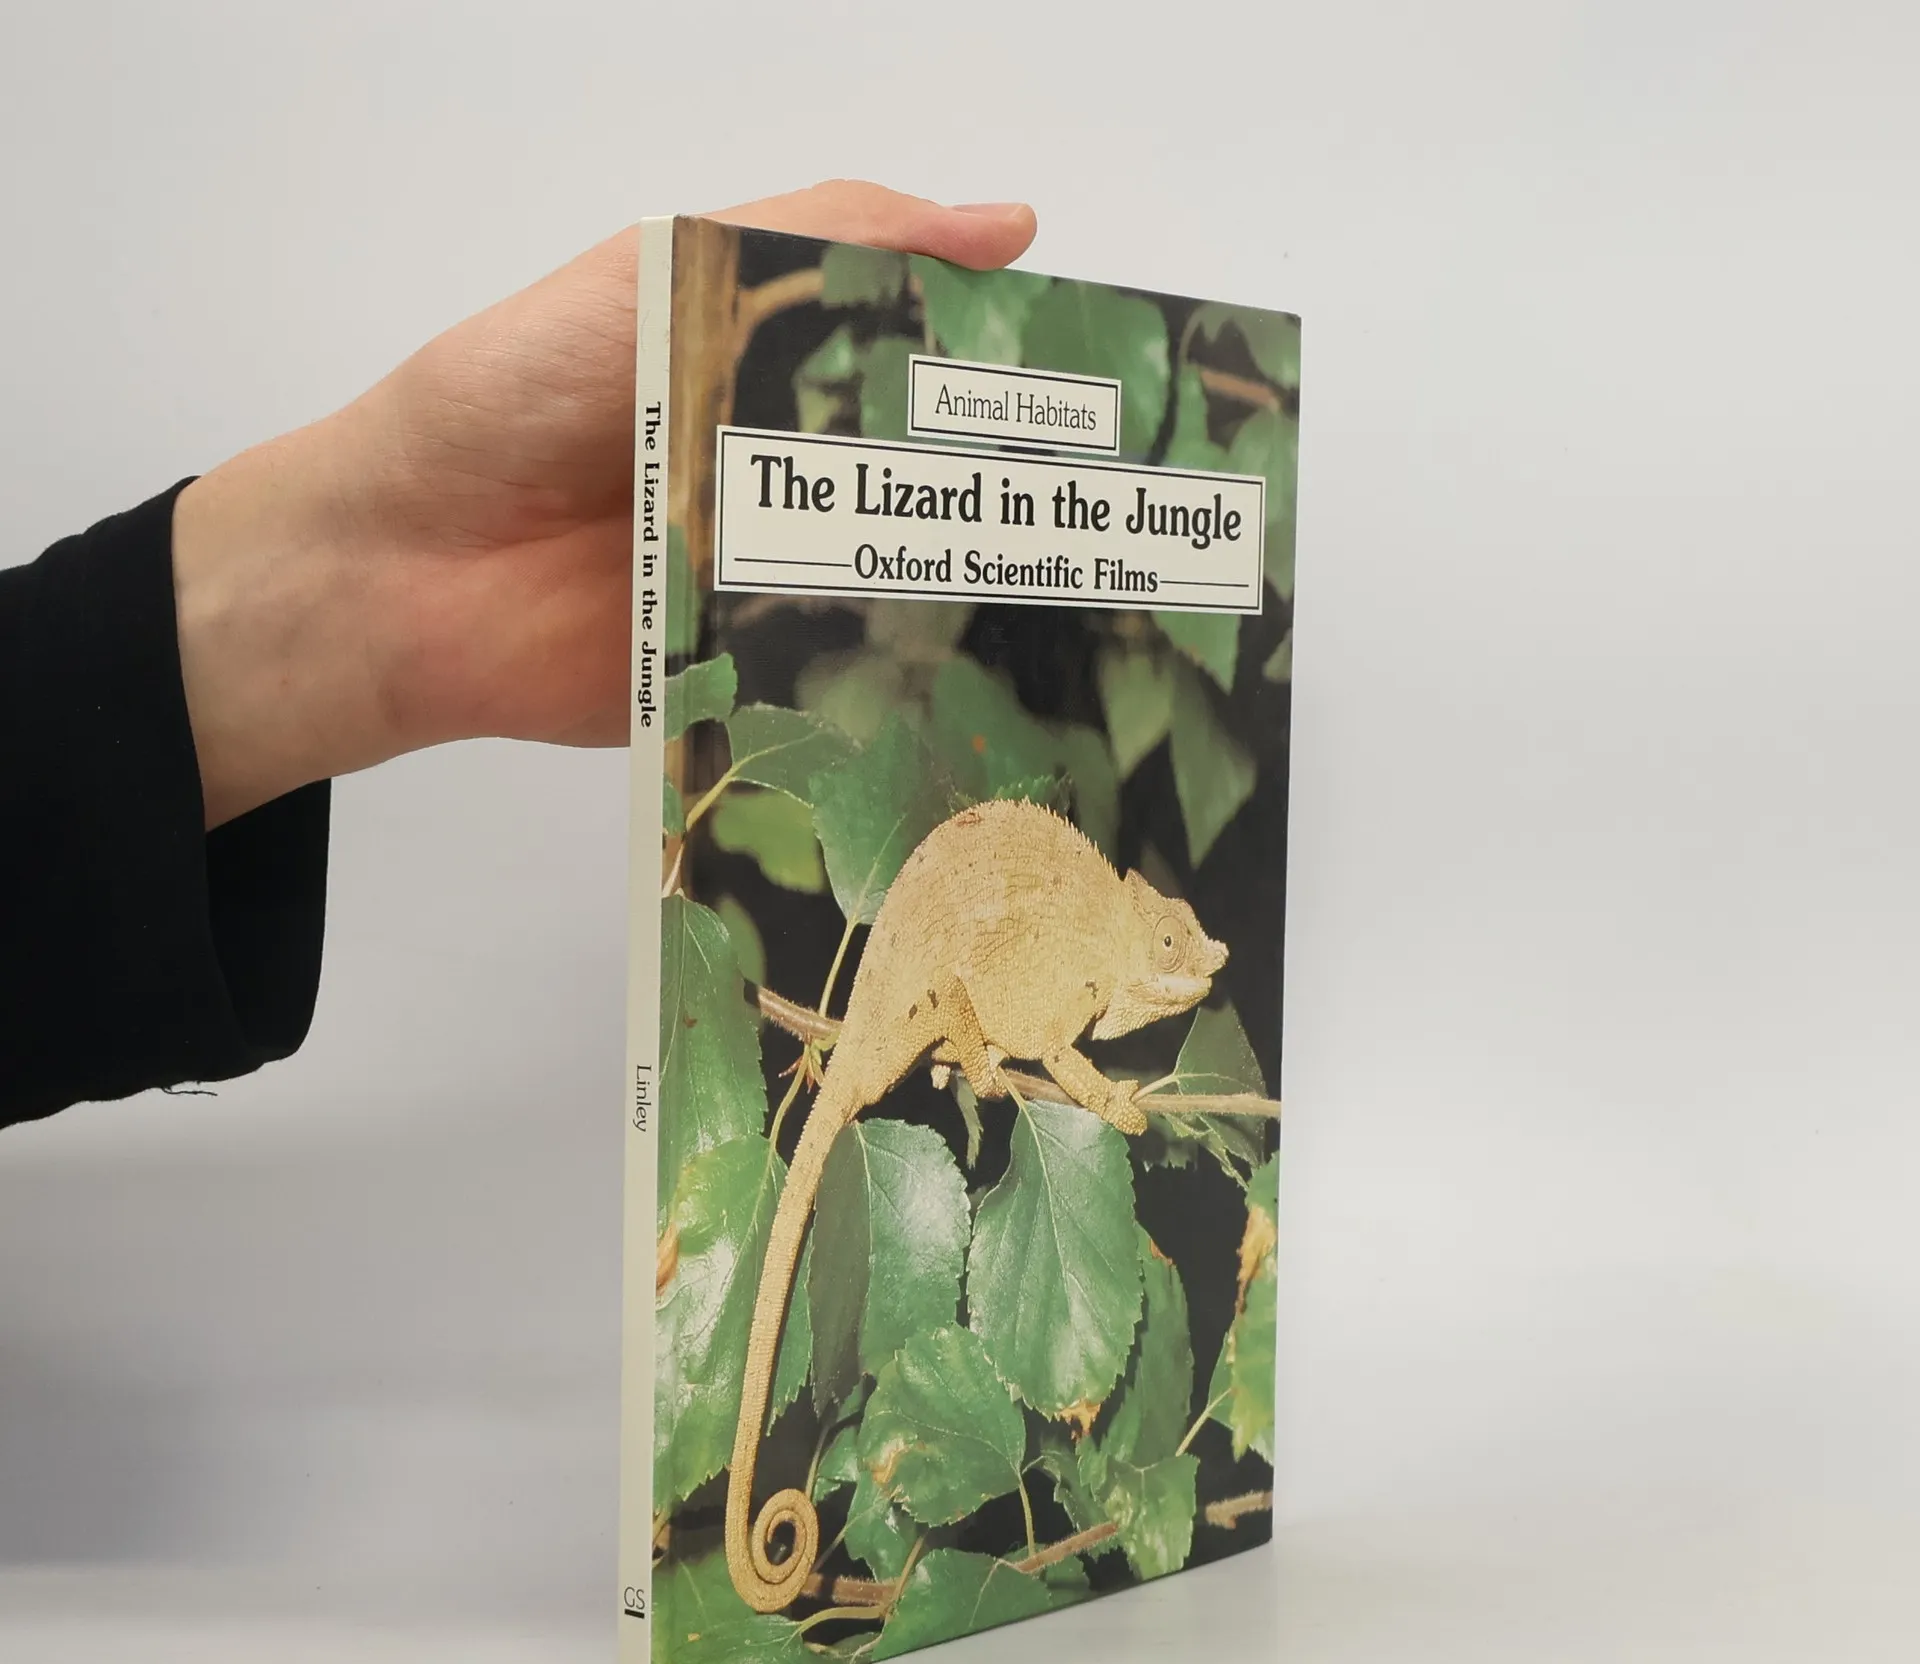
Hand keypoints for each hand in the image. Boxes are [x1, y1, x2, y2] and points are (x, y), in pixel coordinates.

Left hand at [173, 181, 1036, 826]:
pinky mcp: (760, 680)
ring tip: (1105, 609)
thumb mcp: (660, 269)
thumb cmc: (516, 396)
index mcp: (782, 373)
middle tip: (1142, 523)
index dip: (1018, 381)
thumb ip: (818, 234)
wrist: (402, 569)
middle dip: (1026, 504)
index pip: (929, 370)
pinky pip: (845, 685)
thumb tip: (1006, 223)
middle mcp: (795, 481)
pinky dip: (903, 686)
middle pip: (934, 491)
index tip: (1122, 402)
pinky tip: (997, 688)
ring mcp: (781, 587)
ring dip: (981, 598)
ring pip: (905, 592)